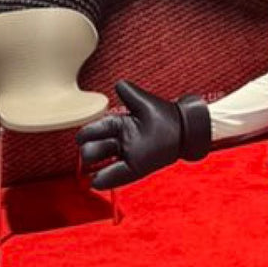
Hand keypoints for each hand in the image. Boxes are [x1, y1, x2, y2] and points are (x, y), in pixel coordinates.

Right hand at [76, 81, 210, 188]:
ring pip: (103, 162)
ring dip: (93, 166)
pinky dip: (106, 179)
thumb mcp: (144, 102)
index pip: (96, 129)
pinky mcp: (136, 167)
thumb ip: (130, 93)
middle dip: (88, 151)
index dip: (87, 133)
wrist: (186, 129)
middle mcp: (120, 140)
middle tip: (87, 154)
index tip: (81, 137)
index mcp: (120, 123)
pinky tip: (96, 182)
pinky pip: (118, 175)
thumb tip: (118, 84)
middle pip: (95, 147)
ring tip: (86, 171)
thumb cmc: (166, 114)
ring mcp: (128, 154)